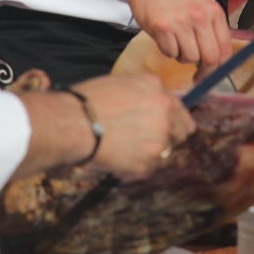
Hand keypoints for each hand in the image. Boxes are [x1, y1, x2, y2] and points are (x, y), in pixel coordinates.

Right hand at [69, 74, 194, 179]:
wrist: (72, 123)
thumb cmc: (88, 101)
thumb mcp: (122, 83)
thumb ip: (145, 94)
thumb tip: (153, 104)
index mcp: (158, 91)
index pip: (181, 113)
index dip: (172, 122)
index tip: (164, 129)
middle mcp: (165, 114)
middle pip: (181, 134)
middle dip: (166, 139)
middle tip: (143, 143)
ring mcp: (159, 140)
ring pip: (163, 153)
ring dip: (147, 154)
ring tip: (121, 150)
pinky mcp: (147, 162)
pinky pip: (146, 170)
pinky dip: (133, 169)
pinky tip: (115, 159)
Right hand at [127, 0, 232, 68]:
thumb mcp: (201, 6)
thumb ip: (211, 30)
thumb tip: (218, 62)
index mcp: (214, 11)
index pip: (225, 48)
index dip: (220, 67)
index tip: (213, 74)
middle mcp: (200, 16)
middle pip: (210, 58)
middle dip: (204, 71)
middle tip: (197, 76)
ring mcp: (181, 21)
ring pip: (189, 58)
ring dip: (182, 57)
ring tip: (177, 43)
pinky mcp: (162, 27)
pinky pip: (170, 53)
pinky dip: (168, 51)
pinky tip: (165, 38)